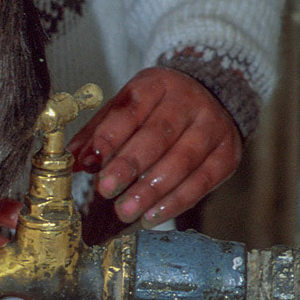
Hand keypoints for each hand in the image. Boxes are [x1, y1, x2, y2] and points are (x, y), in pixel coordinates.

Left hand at [70, 67, 241, 226]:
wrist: (213, 97)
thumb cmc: (159, 107)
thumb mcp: (126, 107)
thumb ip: (98, 131)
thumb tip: (71, 159)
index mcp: (156, 84)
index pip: (130, 110)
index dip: (108, 138)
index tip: (90, 162)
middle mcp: (188, 101)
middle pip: (157, 136)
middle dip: (129, 166)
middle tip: (106, 190)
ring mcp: (212, 126)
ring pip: (181, 161)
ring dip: (151, 190)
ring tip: (127, 210)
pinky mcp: (228, 153)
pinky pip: (202, 182)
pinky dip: (176, 202)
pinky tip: (153, 216)